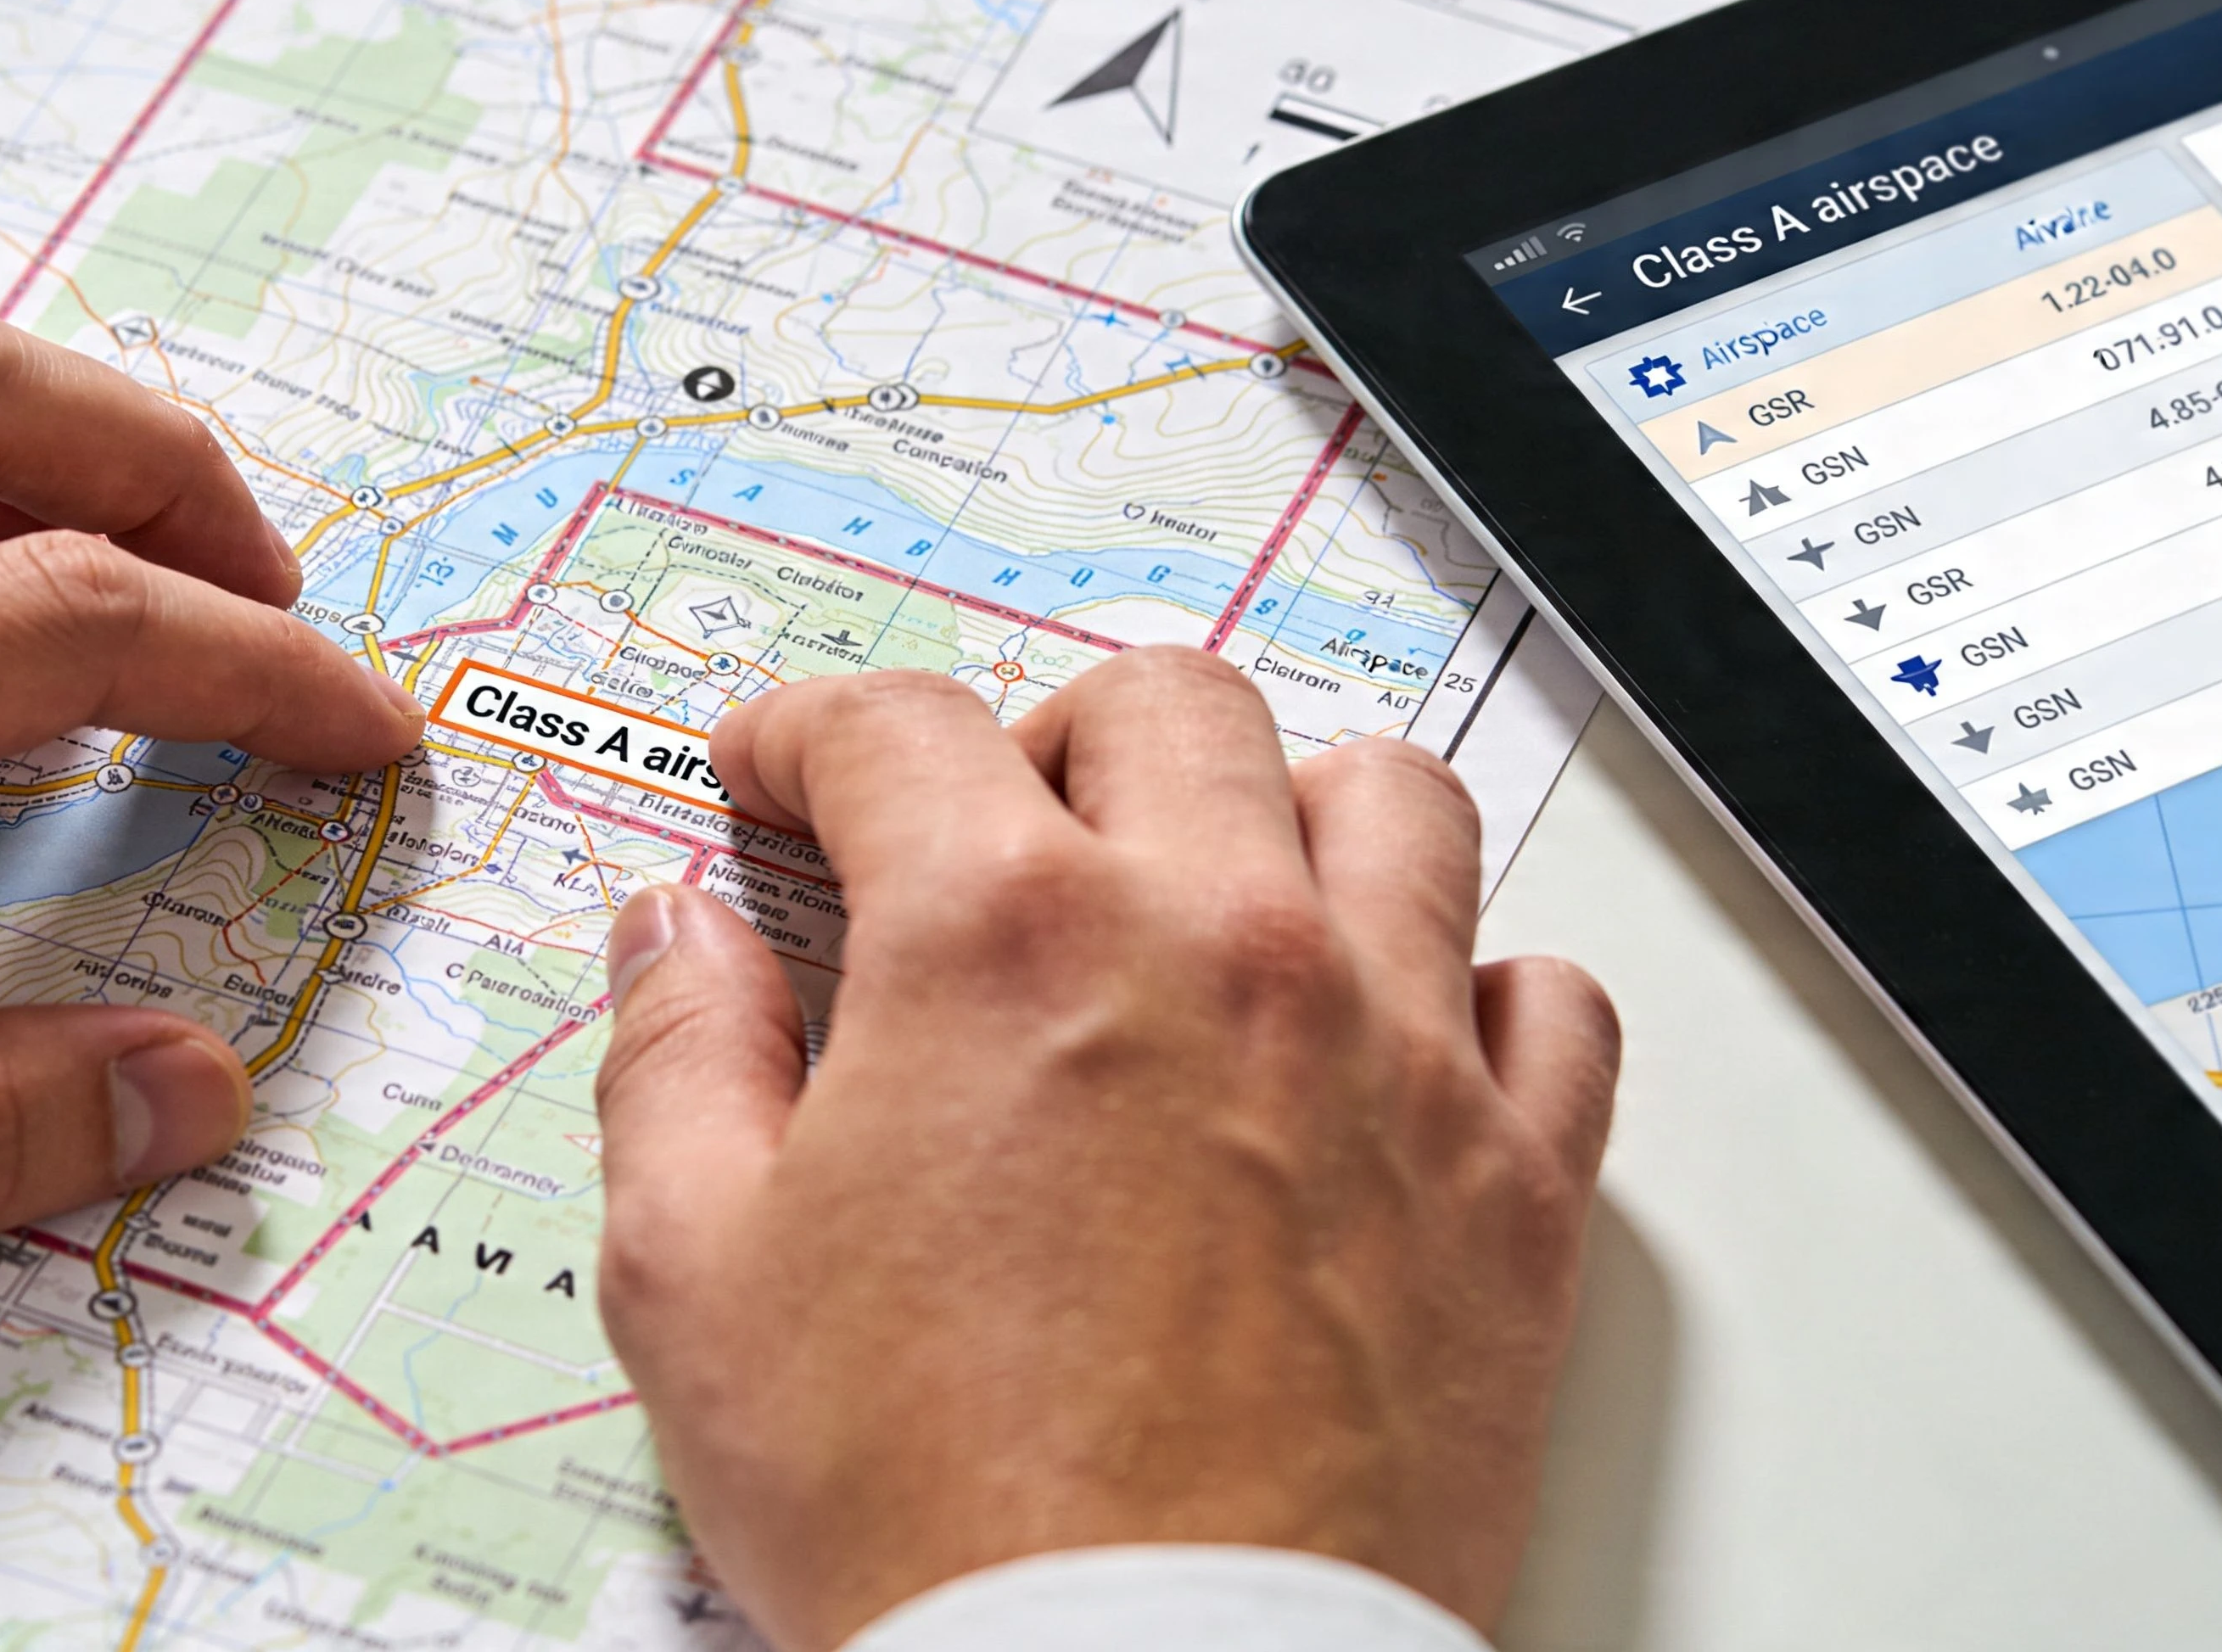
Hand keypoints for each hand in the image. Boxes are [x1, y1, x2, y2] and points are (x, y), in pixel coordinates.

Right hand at [590, 649, 1616, 1646]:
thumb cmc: (927, 1514)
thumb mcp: (695, 1278)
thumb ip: (675, 1060)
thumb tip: (673, 934)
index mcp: (1003, 939)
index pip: (895, 728)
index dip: (808, 732)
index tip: (787, 773)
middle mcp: (1219, 944)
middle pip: (1163, 708)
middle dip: (1046, 732)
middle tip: (990, 820)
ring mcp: (1390, 1053)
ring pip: (1385, 801)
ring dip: (1281, 807)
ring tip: (1214, 880)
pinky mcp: (1510, 1188)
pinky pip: (1547, 1002)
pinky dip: (1475, 986)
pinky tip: (1394, 1035)